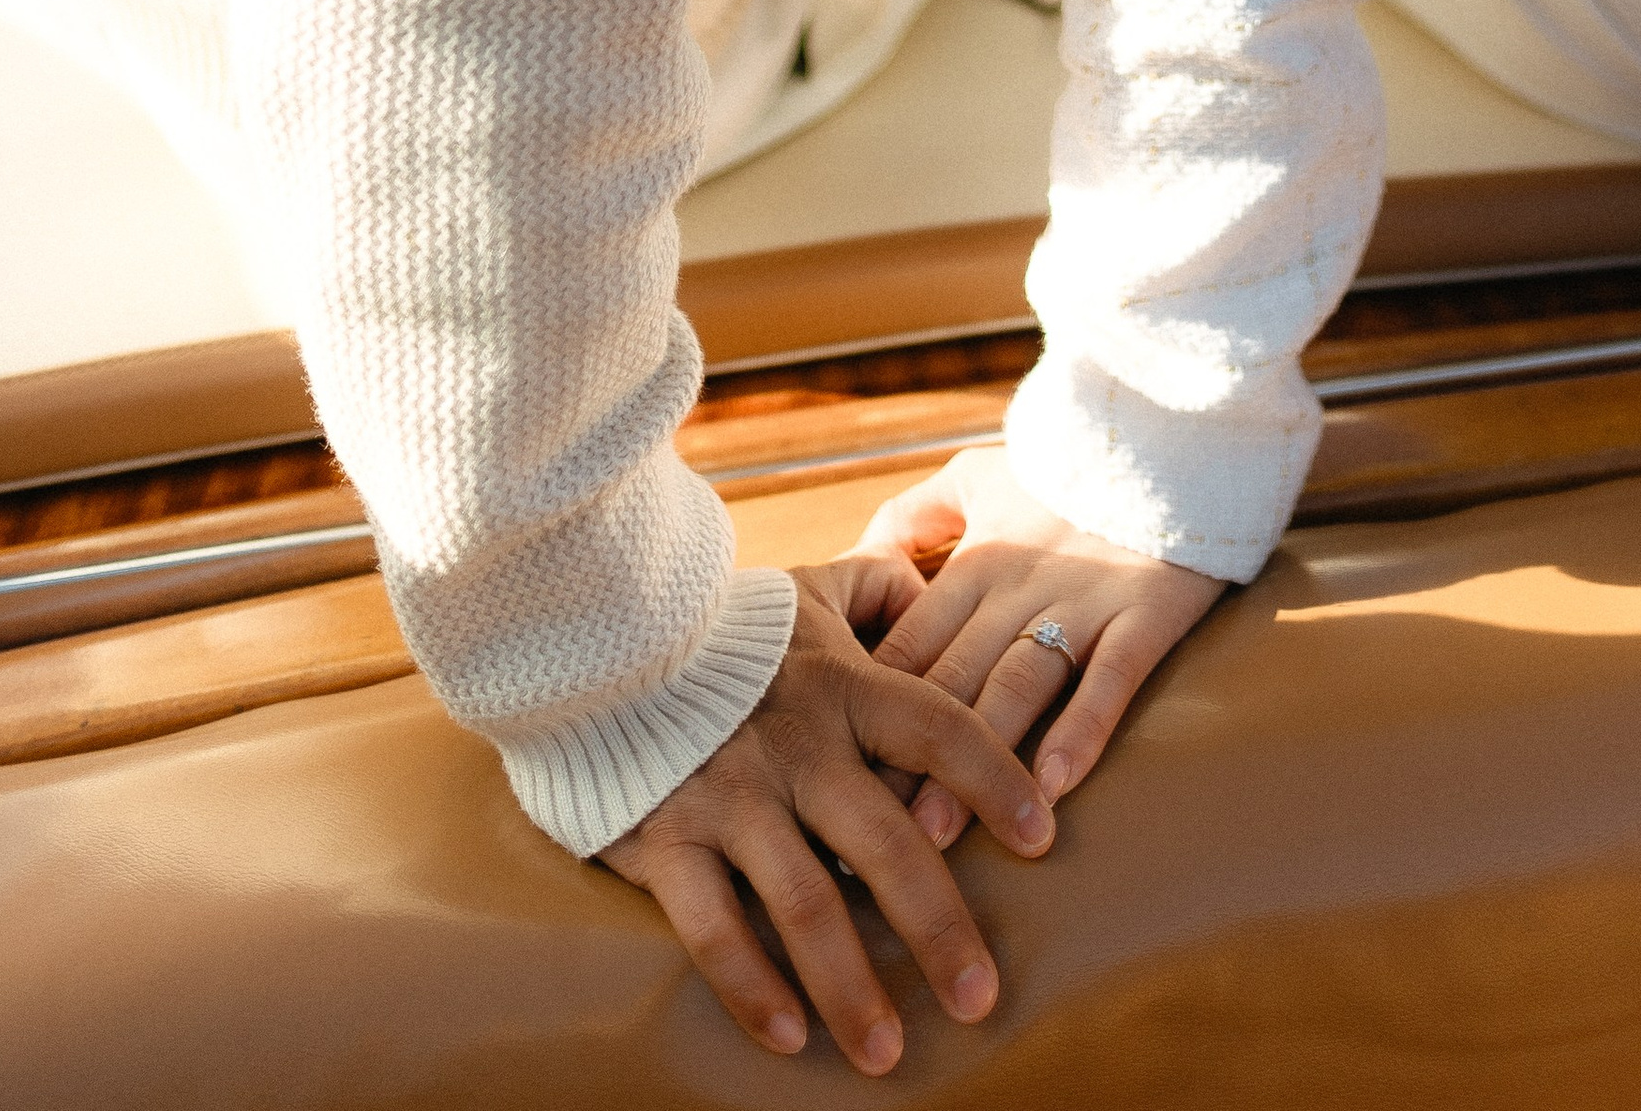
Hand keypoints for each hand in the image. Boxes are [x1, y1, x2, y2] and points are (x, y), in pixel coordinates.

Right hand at [598, 554, 1054, 1075]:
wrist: (598, 637)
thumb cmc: (724, 629)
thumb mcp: (808, 590)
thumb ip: (877, 587)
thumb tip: (934, 587)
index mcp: (842, 685)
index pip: (939, 729)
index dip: (994, 780)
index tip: (1042, 838)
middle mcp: (797, 745)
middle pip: (887, 843)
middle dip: (938, 928)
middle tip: (980, 999)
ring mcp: (730, 798)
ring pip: (806, 904)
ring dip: (852, 986)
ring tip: (889, 1054)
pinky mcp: (667, 840)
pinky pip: (715, 927)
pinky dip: (752, 987)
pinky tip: (790, 1036)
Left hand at [852, 447, 1224, 838]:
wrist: (1172, 431)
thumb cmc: (1068, 463)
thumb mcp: (979, 474)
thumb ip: (917, 514)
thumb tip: (861, 560)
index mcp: (974, 561)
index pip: (906, 649)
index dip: (867, 714)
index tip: (834, 779)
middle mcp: (1017, 587)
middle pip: (949, 681)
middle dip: (906, 760)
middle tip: (868, 836)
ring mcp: (1082, 604)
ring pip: (1016, 688)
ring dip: (976, 763)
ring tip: (943, 833)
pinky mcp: (1144, 614)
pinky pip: (1109, 679)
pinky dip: (1081, 731)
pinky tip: (1052, 787)